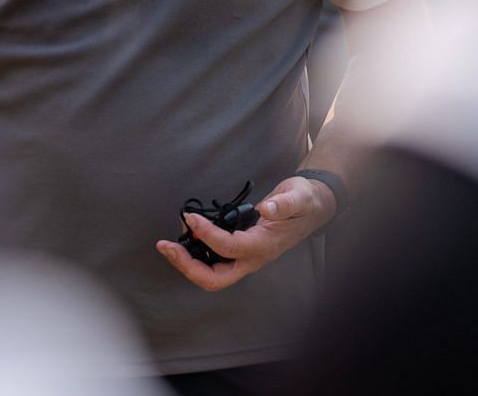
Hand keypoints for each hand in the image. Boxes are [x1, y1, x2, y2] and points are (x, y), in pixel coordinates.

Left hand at [154, 176, 336, 290]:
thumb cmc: (304, 202)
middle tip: (166, 248)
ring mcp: (245, 257)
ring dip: (187, 261)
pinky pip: (212, 261)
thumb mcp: (299, 198)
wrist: (311, 207)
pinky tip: (187, 233)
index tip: (191, 217)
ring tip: (172, 240)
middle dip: (187, 266)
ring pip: (210, 274)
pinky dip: (195, 252)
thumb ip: (284, 204)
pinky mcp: (239, 251)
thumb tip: (266, 208)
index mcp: (264, 246)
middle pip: (215, 279)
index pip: (229, 248)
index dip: (207, 234)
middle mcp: (252, 258)